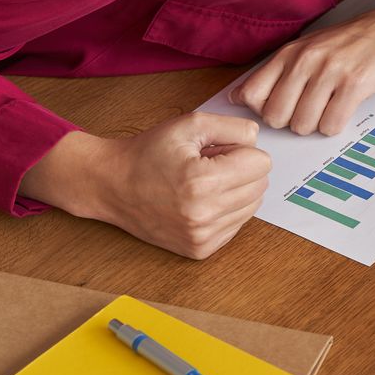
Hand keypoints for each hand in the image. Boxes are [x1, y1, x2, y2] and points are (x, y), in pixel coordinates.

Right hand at [23, 114, 271, 258]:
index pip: (262, 164)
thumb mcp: (190, 124)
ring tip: (202, 183)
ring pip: (252, 207)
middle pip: (261, 186)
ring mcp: (202, 237)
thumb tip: (258, 141)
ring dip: (235, 191)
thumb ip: (234, 127)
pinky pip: (236, 225)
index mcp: (202, 181)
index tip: (217, 151)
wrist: (112, 185)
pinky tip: (199, 202)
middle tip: (208, 165)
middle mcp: (204, 214)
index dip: (242, 151)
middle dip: (242, 170)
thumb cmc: (149, 152)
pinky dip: (225, 211)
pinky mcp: (200, 250)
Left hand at [229, 0, 374, 135]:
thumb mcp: (313, 46)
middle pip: (275, 117)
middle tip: (312, 110)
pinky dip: (337, 126)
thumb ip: (279, 71)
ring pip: (302, 124)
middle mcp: (306, 59)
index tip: (280, 111)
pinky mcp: (355, 84)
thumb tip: (239, 97)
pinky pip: (331, 125)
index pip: (251, 94)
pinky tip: (346, 109)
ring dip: (317, 125)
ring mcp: (330, 71)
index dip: (262, 111)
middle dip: (291, 123)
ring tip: (332, 107)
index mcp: (291, 51)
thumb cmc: (358, 40)